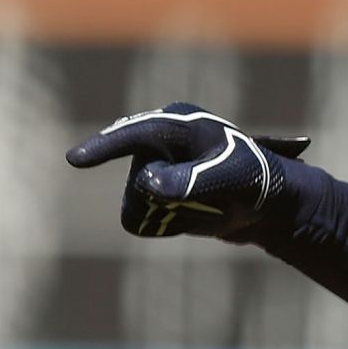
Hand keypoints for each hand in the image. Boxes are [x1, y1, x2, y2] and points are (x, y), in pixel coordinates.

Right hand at [65, 102, 311, 238]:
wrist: (272, 206)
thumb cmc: (256, 180)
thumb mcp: (229, 176)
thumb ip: (190, 179)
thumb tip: (149, 184)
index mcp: (177, 124)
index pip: (134, 135)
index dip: (104, 147)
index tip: (75, 160)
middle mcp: (159, 142)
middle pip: (137, 180)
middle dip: (168, 199)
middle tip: (217, 196)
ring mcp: (155, 168)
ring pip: (136, 203)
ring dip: (168, 214)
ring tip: (209, 206)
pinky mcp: (155, 192)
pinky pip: (141, 219)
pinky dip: (165, 225)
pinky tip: (195, 216)